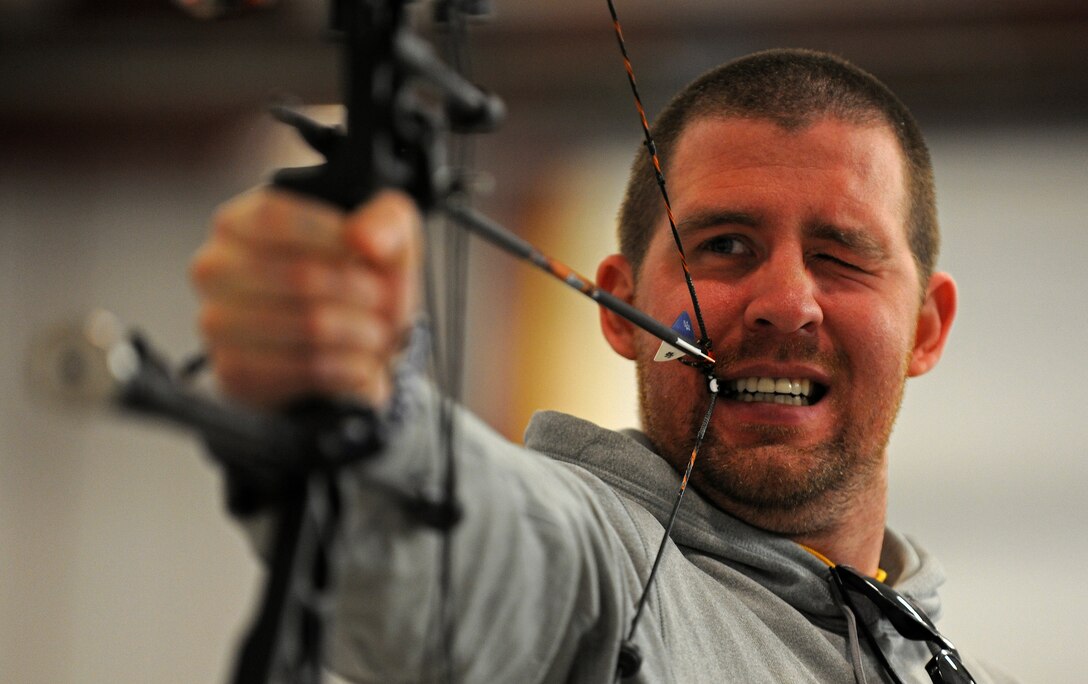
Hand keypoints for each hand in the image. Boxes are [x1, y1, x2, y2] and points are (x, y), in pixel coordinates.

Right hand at [190, 187, 421, 410]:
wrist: (353, 349)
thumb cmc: (362, 281)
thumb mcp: (386, 236)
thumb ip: (386, 222)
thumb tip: (362, 238)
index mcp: (238, 222)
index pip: (273, 219)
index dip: (331, 238)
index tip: (371, 255)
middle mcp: (214, 269)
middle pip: (299, 276)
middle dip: (360, 293)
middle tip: (383, 302)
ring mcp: (217, 323)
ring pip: (310, 325)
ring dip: (363, 332)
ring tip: (376, 332)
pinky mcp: (234, 373)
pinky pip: (307, 369)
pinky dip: (351, 368)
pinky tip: (362, 364)